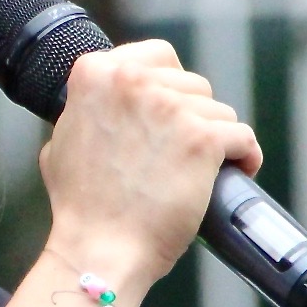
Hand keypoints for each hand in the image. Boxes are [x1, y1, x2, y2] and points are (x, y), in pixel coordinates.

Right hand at [38, 39, 261, 302]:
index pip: (158, 56)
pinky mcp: (202, 139)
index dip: (170, 86)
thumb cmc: (81, 207)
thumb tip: (107, 102)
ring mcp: (170, 108)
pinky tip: (238, 170)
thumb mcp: (63, 140)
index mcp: (96, 73)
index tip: (171, 112)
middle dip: (193, 116)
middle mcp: (133, 81)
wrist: (100, 250)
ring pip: (218, 110)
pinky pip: (242, 137)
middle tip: (183, 151)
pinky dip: (244, 156)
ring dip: (216, 138)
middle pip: (191, 84)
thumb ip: (88, 109)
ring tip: (204, 169)